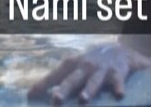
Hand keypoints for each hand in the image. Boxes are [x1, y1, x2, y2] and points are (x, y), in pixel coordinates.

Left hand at [27, 44, 150, 104]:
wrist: (120, 50)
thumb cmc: (90, 63)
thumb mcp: (74, 67)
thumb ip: (55, 80)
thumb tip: (30, 95)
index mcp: (72, 64)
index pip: (55, 75)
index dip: (43, 85)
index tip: (30, 96)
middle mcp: (85, 66)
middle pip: (73, 79)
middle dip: (64, 89)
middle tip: (56, 100)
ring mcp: (102, 69)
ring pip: (94, 81)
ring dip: (88, 90)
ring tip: (83, 99)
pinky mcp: (118, 72)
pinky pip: (118, 81)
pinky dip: (118, 88)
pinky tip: (119, 96)